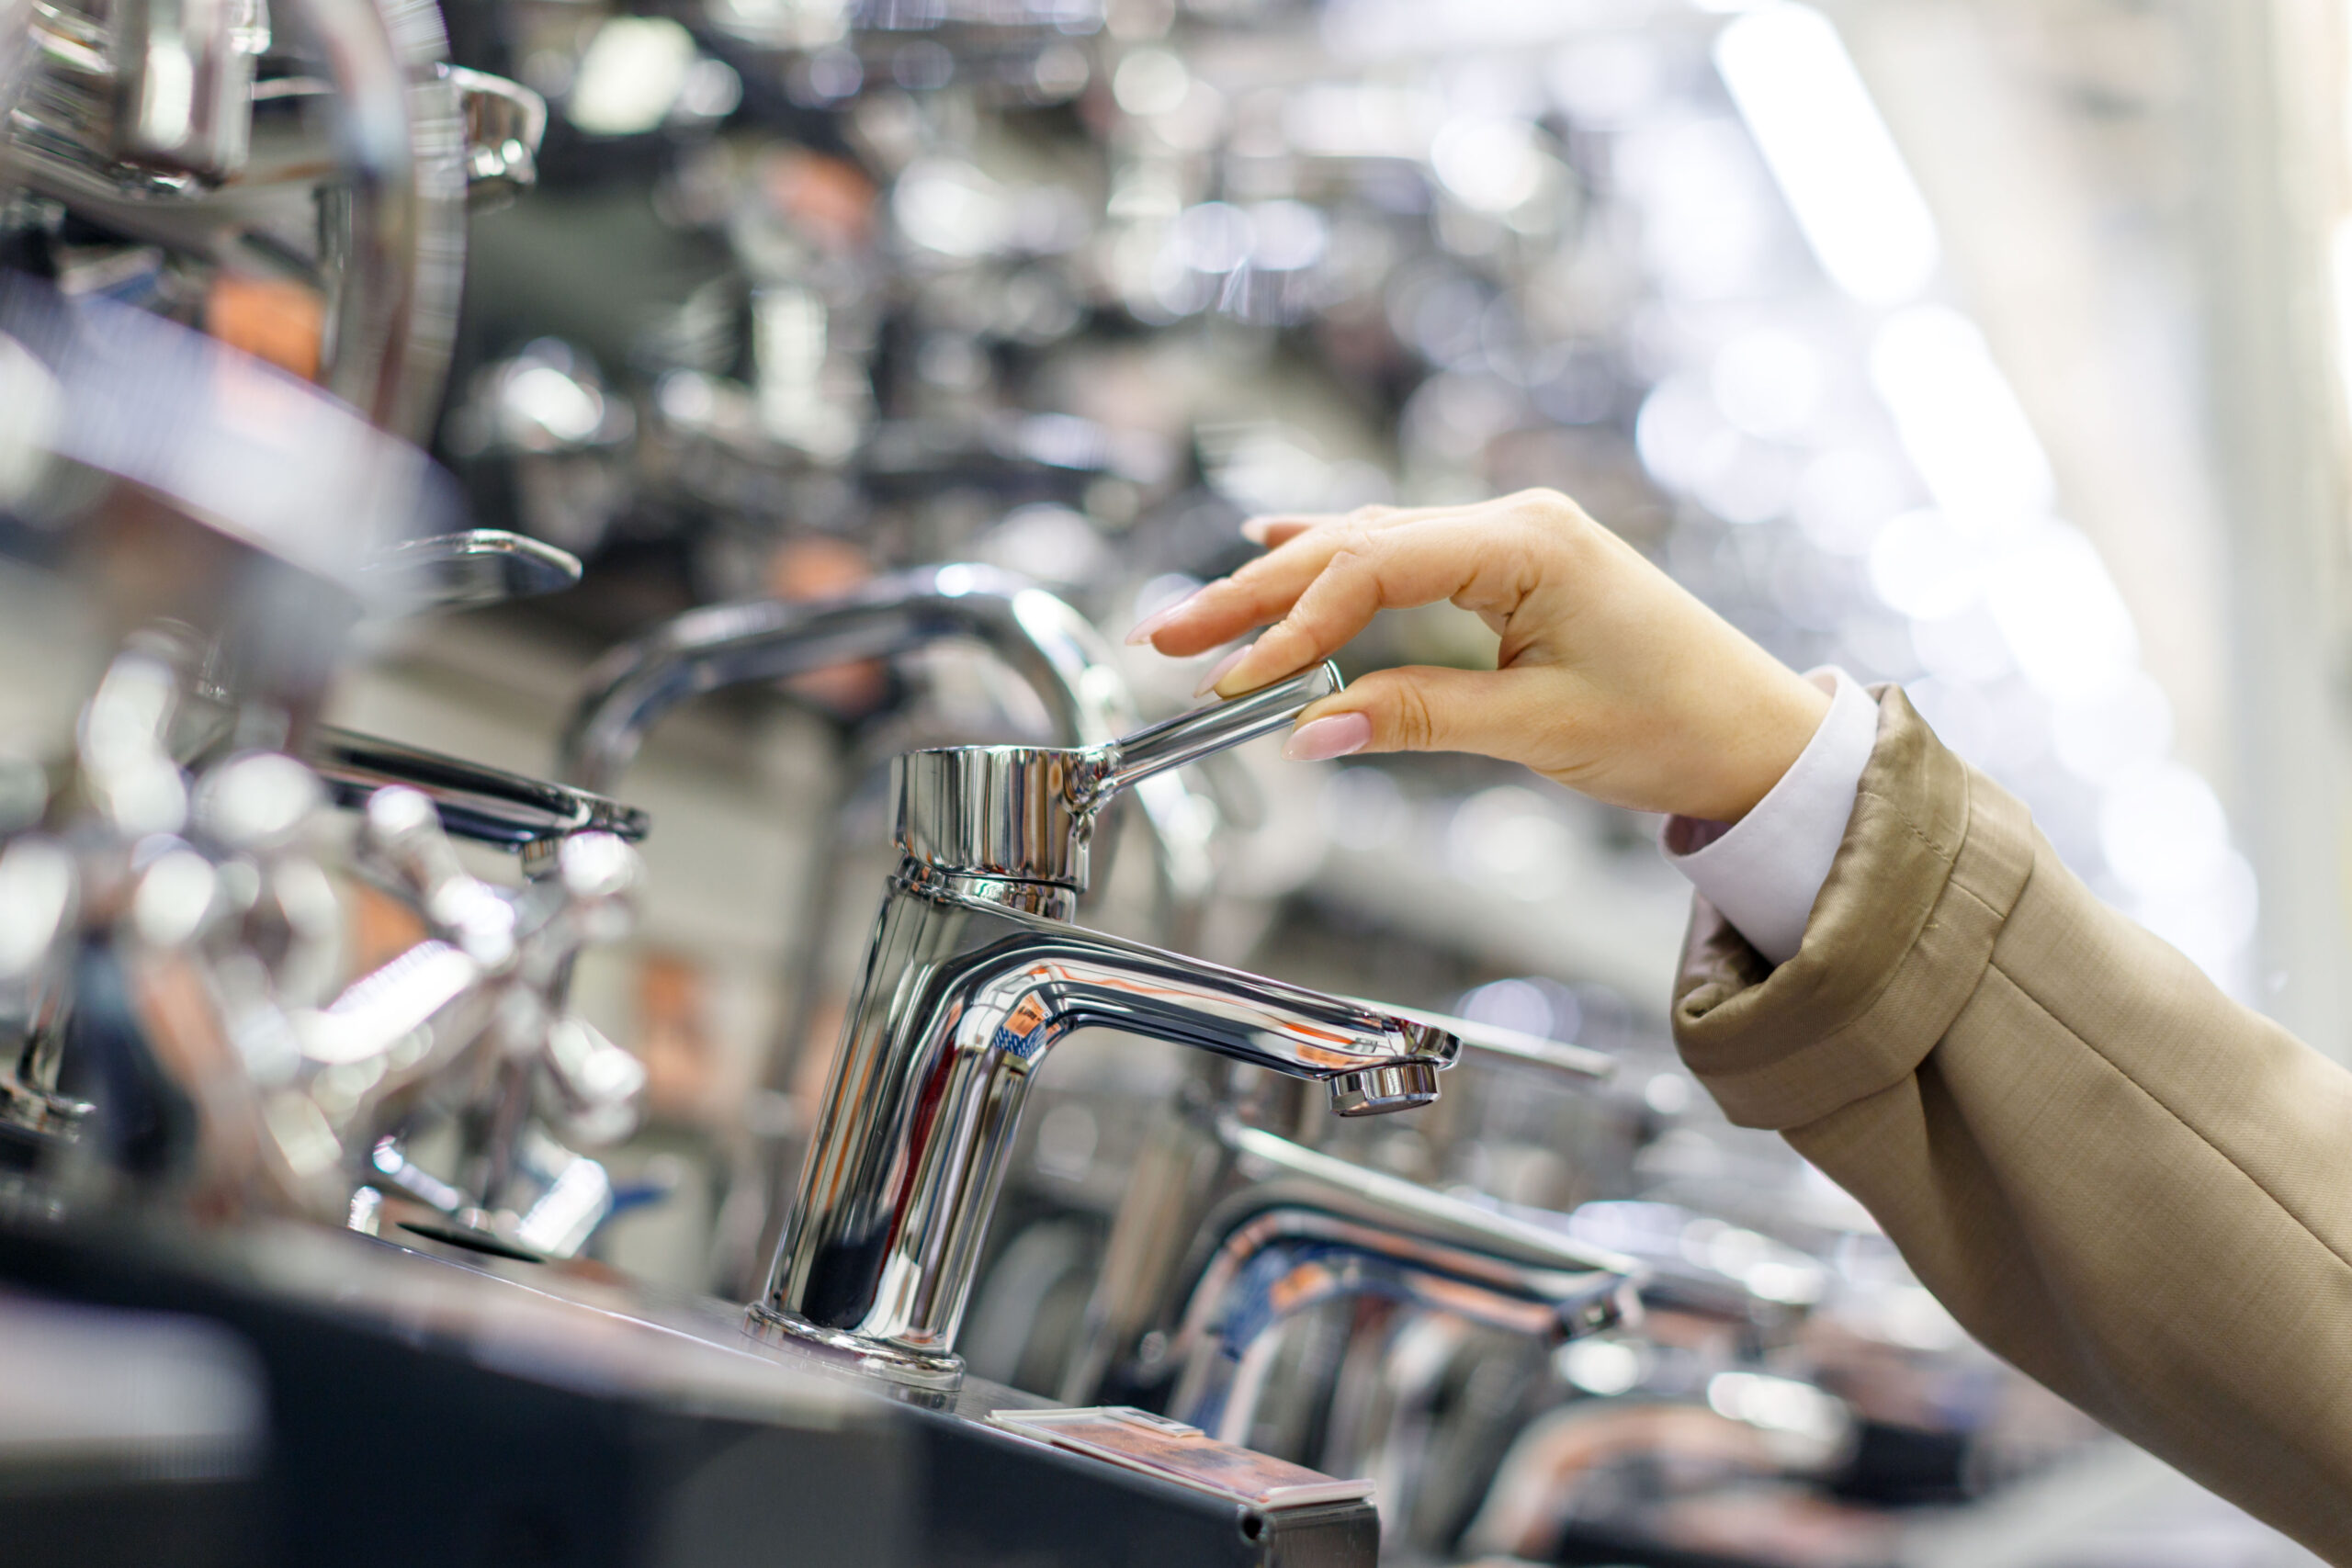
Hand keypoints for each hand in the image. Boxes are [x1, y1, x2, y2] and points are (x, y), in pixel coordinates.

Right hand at [1128, 489, 1830, 823]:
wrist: (1759, 733)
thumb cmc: (1675, 724)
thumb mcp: (1537, 729)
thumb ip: (1415, 719)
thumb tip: (1305, 735)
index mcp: (1525, 542)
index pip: (1373, 568)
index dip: (1292, 626)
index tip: (1232, 684)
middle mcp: (1512, 522)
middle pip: (1353, 547)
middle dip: (1256, 597)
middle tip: (1166, 637)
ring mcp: (1511, 538)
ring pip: (1368, 548)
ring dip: (1283, 587)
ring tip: (1199, 618)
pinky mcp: (1511, 567)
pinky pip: (1402, 556)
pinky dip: (1336, 565)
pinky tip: (1280, 550)